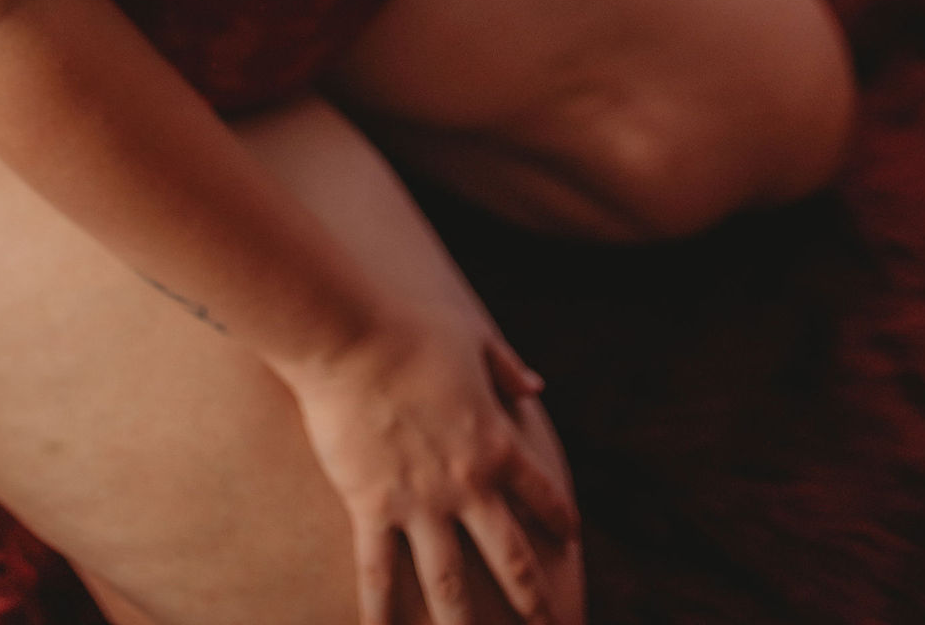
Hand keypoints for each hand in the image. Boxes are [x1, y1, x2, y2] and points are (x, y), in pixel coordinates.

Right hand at [283, 306, 580, 624]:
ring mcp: (420, 503)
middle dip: (532, 598)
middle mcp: (466, 484)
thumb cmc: (411, 328)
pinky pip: (378, 572)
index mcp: (495, 442)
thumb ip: (507, 368)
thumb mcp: (473, 339)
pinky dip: (380, 611)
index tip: (573, 538)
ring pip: (450, 583)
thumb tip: (537, 384)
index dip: (559, 515)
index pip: (539, 491)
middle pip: (510, 556)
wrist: (351, 335)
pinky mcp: (373, 507)